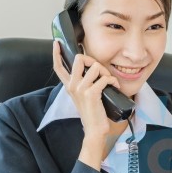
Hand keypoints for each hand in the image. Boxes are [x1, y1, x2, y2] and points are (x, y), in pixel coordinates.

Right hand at [53, 41, 119, 168]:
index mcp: (69, 85)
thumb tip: (92, 68)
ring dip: (106, 72)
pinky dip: (113, 81)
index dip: (56, 54)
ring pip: (95, 67)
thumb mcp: (82, 96)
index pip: (58, 67)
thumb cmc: (91, 112)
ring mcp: (81, 89)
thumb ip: (82, 82)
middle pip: (79, 59)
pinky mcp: (91, 93)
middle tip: (100, 70)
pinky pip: (105, 78)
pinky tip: (114, 86)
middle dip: (93, 60)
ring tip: (109, 81)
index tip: (56, 43)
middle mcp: (72, 86)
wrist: (94, 129)